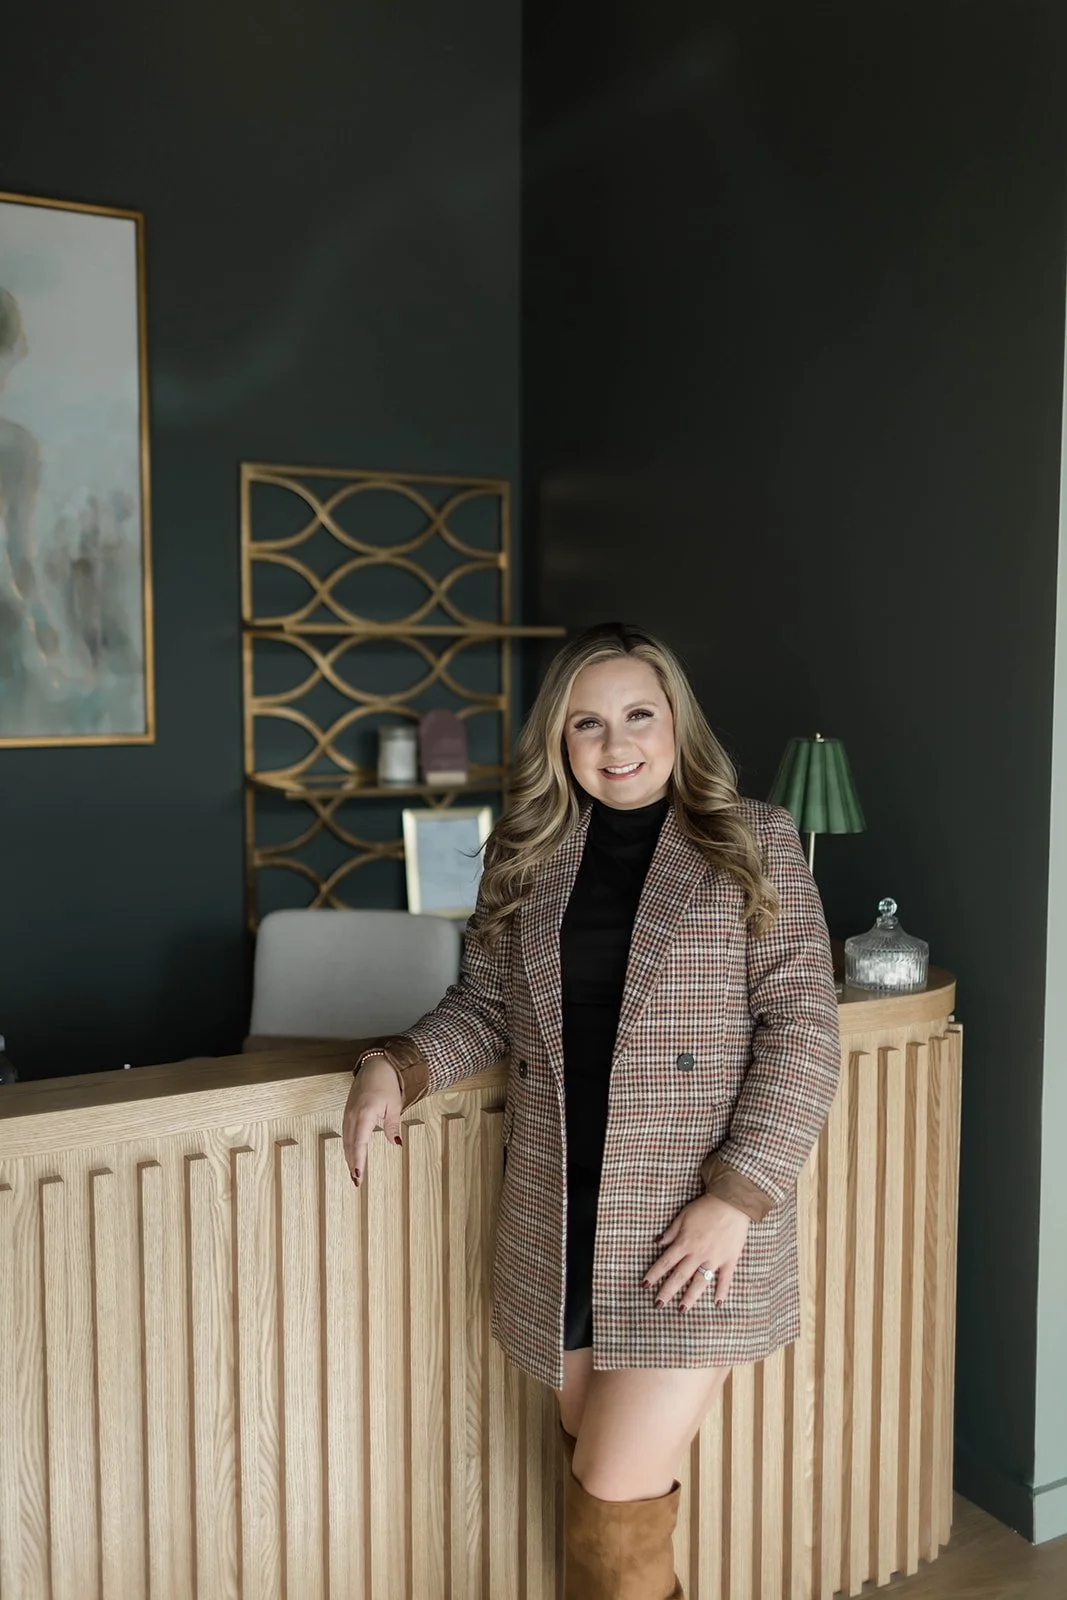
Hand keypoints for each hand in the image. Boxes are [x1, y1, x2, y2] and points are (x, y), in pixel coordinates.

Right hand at [342, 1059, 404, 1185]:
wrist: (376, 1064)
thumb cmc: (387, 1083)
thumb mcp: (395, 1105)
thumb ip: (393, 1126)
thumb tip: (395, 1143)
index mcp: (364, 1114)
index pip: (359, 1143)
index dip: (357, 1161)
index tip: (357, 1176)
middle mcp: (353, 1115)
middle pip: (349, 1144)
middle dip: (352, 1163)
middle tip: (356, 1181)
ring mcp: (348, 1112)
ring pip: (345, 1139)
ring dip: (348, 1155)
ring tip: (353, 1171)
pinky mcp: (348, 1110)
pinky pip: (345, 1131)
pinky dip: (347, 1144)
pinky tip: (351, 1152)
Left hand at [642, 1193, 750, 1310]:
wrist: (732, 1203)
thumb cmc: (705, 1208)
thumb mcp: (683, 1216)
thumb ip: (671, 1232)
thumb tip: (658, 1243)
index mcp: (685, 1243)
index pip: (665, 1262)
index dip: (654, 1274)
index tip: (644, 1285)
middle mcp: (698, 1254)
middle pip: (680, 1276)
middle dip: (667, 1291)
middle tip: (658, 1304)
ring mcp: (714, 1259)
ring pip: (700, 1282)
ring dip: (690, 1297)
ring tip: (682, 1309)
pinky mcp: (729, 1260)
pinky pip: (725, 1279)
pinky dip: (722, 1291)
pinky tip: (717, 1303)